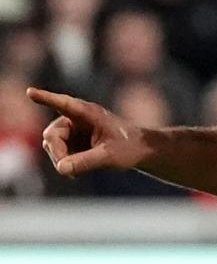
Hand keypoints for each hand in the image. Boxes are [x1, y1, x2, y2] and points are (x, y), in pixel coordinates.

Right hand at [26, 88, 147, 177]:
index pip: (64, 104)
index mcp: (88, 113)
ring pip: (51, 145)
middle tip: (67, 169)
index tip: (30, 92)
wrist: (138, 150)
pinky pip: (58, 154)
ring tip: (79, 171)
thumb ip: (85, 162)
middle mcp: (76, 118)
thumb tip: (61, 168)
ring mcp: (72, 129)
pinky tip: (77, 172)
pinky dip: (64, 163)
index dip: (46, 98)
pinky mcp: (71, 141)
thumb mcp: (108, 156)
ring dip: (60, 159)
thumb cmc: (128, 147)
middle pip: (52, 135)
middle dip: (57, 153)